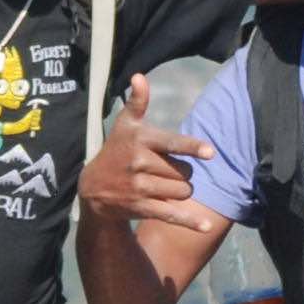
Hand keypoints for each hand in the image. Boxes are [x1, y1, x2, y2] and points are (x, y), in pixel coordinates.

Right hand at [79, 76, 225, 233]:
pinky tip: (205, 226)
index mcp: (140, 141)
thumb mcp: (125, 126)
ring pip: (181, 191)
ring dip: (182, 191)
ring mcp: (140, 188)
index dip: (192, 148)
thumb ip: (137, 103)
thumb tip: (139, 76)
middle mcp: (139, 164)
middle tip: (168, 171)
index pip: (171, 143)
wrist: (93, 189)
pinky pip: (171, 214)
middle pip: (183, 171)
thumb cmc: (116, 151)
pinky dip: (189, 222)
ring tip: (166, 186)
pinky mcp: (141, 207)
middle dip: (183, 173)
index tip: (210, 152)